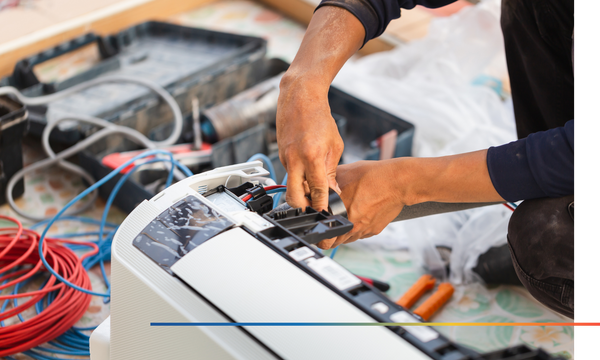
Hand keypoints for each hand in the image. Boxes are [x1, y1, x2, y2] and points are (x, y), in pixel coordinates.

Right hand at [276, 75, 343, 210]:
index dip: (322, 205)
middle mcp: (294, 159)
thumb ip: (331, 170)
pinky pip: (289, 173)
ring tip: (315, 191)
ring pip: (290, 185)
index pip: (317, 189)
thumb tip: (332, 190)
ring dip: (301, 192)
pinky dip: (298, 178)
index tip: (326, 214)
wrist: (299, 98)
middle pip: (293, 197)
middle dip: (302, 208)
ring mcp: (285, 158)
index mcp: (312, 156)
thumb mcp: (334, 145)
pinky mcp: (280, 156)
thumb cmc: (319, 118)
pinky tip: (308, 172)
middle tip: (314, 210)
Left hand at [316, 160, 404, 248]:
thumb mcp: (343, 173)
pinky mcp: (374, 230)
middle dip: (329, 237)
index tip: (318, 230)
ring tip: (343, 220)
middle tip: (327, 228)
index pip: (324, 236)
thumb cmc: (373, 176)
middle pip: (334, 242)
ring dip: (342, 234)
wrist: (398, 182)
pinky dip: (357, 229)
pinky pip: (361, 234)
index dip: (319, 234)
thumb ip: (327, 182)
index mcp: (340, 214)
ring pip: (347, 239)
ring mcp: (364, 230)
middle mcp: (352, 226)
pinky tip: (358, 216)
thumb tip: (315, 183)